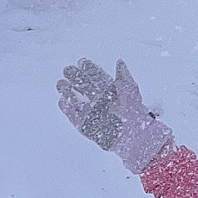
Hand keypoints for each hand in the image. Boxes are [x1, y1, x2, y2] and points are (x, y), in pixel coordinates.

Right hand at [57, 58, 175, 173]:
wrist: (133, 135)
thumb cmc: (134, 113)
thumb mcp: (131, 91)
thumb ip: (123, 76)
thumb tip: (119, 61)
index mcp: (108, 89)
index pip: (95, 76)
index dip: (88, 68)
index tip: (81, 62)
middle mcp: (97, 98)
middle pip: (81, 84)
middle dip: (73, 76)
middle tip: (68, 70)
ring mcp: (89, 110)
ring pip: (73, 96)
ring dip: (66, 89)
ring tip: (62, 84)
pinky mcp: (83, 123)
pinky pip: (71, 113)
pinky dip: (65, 106)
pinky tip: (64, 99)